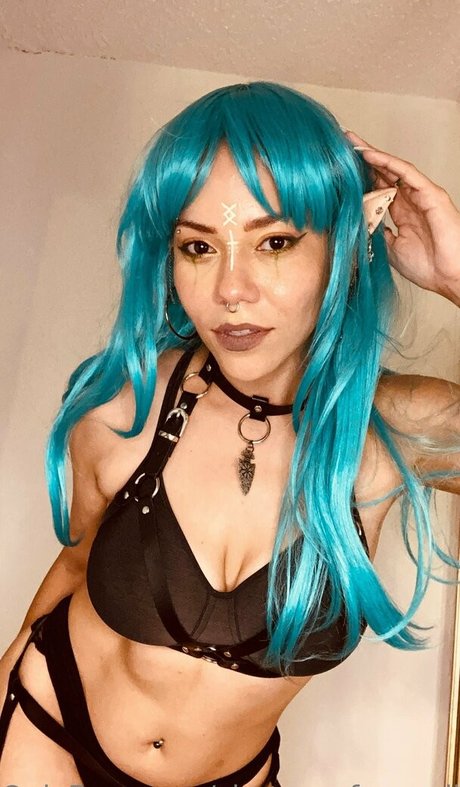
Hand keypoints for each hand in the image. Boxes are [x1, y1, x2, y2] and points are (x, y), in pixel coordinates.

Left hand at [345, 129, 459, 303]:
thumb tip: (359, 221)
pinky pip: (407, 173)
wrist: (448, 277)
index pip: (380, 189)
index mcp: (403, 214)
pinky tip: (370, 156)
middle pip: (385, 174)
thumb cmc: (427, 267)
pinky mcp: (431, 194)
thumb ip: (377, 232)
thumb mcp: (390, 249)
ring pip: (394, 169)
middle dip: (364, 159)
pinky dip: (388, 163)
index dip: (362, 177)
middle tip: (344, 144)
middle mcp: (412, 201)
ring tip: (353, 144)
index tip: (341, 169)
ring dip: (373, 155)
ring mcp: (422, 195)